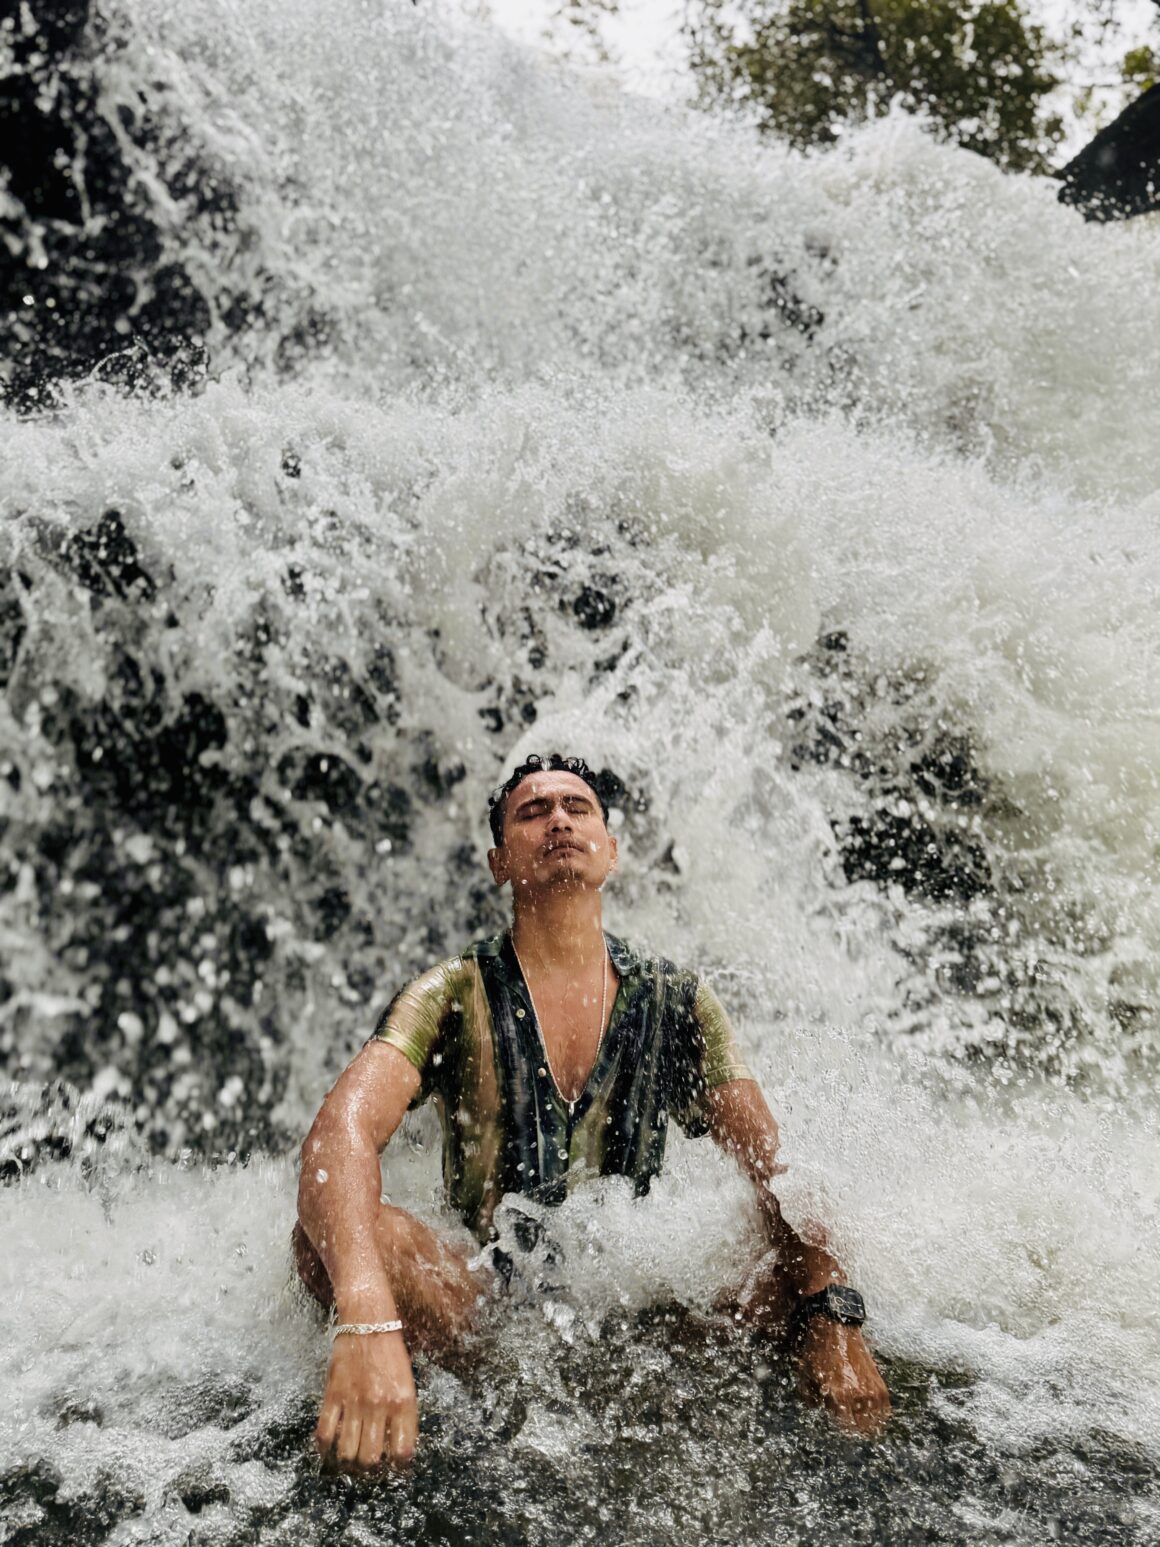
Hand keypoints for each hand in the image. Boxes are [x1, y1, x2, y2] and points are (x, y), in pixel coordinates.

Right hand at [315, 1331, 418, 1470]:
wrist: (368, 1322)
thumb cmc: (391, 1352)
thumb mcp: (407, 1382)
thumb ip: (402, 1414)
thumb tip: (395, 1447)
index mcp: (403, 1402)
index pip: (403, 1451)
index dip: (397, 1466)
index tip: (393, 1466)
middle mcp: (379, 1406)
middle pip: (370, 1459)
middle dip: (369, 1468)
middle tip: (367, 1462)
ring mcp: (354, 1402)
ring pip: (347, 1452)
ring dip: (347, 1460)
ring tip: (349, 1456)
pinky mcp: (333, 1395)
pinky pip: (325, 1433)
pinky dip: (324, 1447)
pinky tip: (328, 1446)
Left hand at [795, 1320, 890, 1436]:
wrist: (836, 1328)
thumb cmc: (818, 1352)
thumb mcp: (805, 1376)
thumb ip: (809, 1400)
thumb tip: (817, 1412)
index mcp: (839, 1396)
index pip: (846, 1429)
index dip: (842, 1431)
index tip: (838, 1430)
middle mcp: (858, 1396)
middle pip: (863, 1429)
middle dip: (855, 1429)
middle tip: (849, 1426)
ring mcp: (872, 1390)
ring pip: (876, 1422)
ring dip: (868, 1424)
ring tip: (860, 1422)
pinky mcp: (880, 1383)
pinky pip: (885, 1409)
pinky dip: (880, 1416)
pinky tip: (872, 1416)